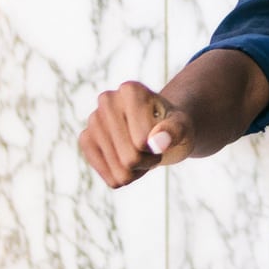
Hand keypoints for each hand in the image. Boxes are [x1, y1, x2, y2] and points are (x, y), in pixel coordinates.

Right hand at [78, 82, 196, 188]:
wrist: (160, 128)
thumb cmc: (173, 125)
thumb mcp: (183, 125)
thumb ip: (174, 130)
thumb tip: (156, 143)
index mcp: (131, 90)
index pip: (143, 141)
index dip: (158, 146)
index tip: (162, 133)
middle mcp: (107, 100)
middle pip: (130, 158)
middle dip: (148, 160)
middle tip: (154, 146)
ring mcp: (93, 120)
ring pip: (121, 171)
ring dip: (138, 170)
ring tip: (141, 151)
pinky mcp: (85, 139)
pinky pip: (110, 177)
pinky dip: (124, 176)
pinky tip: (128, 160)